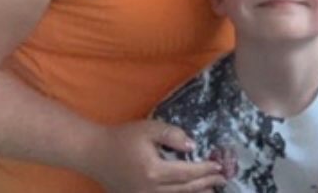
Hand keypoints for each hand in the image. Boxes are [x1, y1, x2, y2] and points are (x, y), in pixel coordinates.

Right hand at [83, 120, 226, 192]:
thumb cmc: (122, 138)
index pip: (187, 172)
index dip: (205, 170)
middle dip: (206, 183)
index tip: (219, 166)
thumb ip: (172, 135)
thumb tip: (193, 146)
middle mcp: (150, 189)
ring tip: (212, 189)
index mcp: (154, 171)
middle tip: (223, 179)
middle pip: (185, 189)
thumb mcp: (149, 129)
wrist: (94, 153)